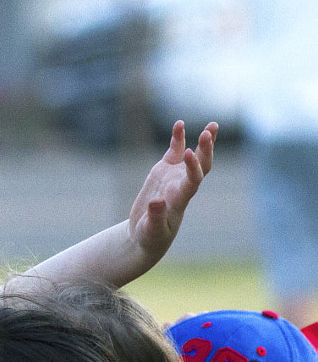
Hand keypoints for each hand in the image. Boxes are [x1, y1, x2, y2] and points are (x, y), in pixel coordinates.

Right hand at [128, 120, 216, 264]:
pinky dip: (178, 139)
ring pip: (194, 156)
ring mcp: (175, 176)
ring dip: (204, 142)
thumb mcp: (151, 231)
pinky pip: (174, 152)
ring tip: (213, 125)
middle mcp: (182, 185)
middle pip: (202, 165)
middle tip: (209, 133)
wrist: (147, 235)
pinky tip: (179, 124)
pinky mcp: (165, 171)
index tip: (187, 153)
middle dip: (206, 150)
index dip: (193, 166)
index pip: (193, 180)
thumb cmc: (150, 236)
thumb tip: (156, 201)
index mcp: (180, 199)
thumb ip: (155, 217)